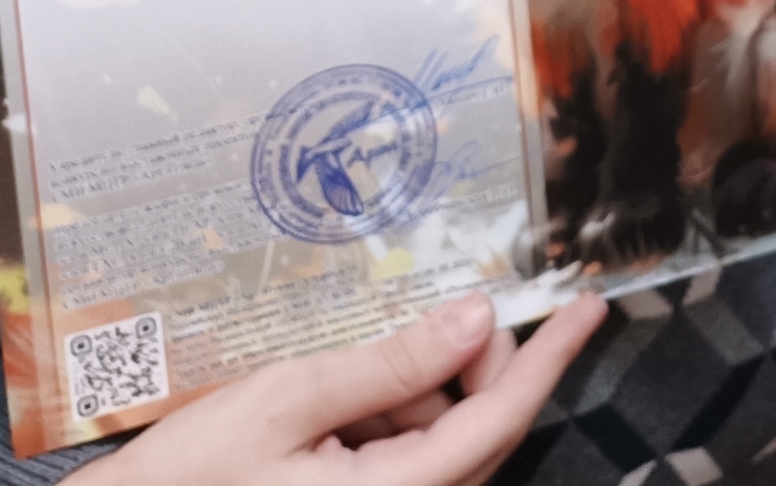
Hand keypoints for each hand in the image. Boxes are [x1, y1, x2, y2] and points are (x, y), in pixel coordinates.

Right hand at [97, 294, 601, 482]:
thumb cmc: (185, 480)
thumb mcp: (284, 401)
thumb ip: (388, 363)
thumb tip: (476, 318)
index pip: (497, 422)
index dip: (549, 361)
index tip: (590, 306)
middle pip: (474, 432)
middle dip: (462, 367)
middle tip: (432, 310)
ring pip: (438, 442)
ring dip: (409, 392)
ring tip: (337, 374)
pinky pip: (401, 459)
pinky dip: (382, 417)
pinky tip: (331, 400)